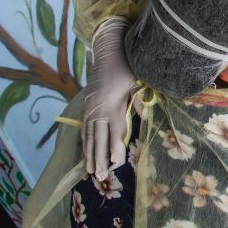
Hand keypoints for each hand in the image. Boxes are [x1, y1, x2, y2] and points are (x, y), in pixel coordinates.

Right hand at [83, 18, 136, 179]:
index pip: (114, 130)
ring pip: (87, 135)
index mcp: (113, 103)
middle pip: (97, 137)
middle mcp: (99, 108)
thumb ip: (139, 99)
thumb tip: (143, 115)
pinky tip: (84, 156)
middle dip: (99, 158)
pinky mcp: (87, 106)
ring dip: (88, 154)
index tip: (116, 164)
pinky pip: (83, 128)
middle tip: (100, 176)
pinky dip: (83, 143)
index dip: (114, 148)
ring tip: (89, 172)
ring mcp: (90, 107)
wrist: (110, 51)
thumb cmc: (128, 67)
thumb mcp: (138, 81)